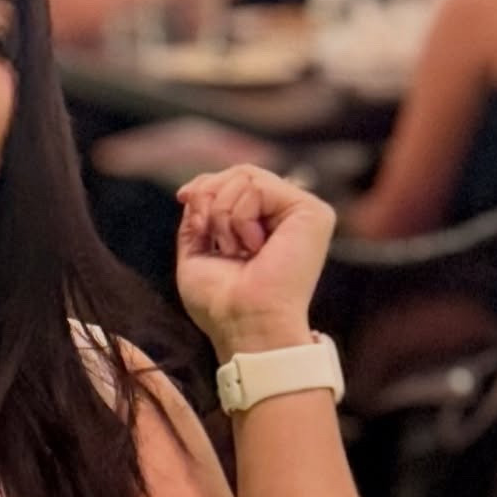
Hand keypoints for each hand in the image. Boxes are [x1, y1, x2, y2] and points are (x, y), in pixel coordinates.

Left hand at [175, 165, 335, 360]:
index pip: (236, 180)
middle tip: (206, 233)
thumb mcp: (196, 253)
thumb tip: (193, 190)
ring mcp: (302, 213)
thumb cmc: (221, 302)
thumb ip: (198, 219)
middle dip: (208, 197)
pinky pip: (258, 187)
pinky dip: (239, 217)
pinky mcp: (313, 213)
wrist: (244, 324)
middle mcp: (287, 216)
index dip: (206, 184)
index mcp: (265, 225)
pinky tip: (252, 247)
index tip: (183, 198)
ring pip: (246, 176)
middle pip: (240, 172)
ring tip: (234, 250)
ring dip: (222, 215)